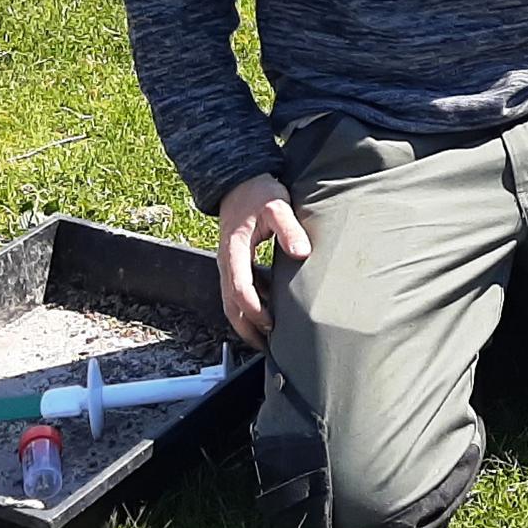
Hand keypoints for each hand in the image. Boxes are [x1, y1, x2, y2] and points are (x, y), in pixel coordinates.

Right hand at [215, 173, 310, 348]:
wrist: (239, 182)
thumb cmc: (258, 193)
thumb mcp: (277, 205)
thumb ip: (288, 228)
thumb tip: (302, 252)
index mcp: (233, 251)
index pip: (240, 290)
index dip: (255, 310)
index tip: (272, 323)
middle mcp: (226, 262)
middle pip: (230, 305)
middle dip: (246, 327)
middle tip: (267, 346)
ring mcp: (228, 265)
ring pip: (230, 303)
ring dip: (244, 322)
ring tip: (265, 340)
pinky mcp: (234, 264)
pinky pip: (237, 293)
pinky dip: (247, 309)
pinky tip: (265, 317)